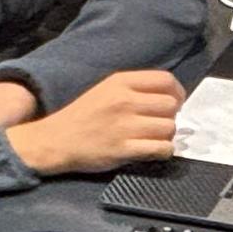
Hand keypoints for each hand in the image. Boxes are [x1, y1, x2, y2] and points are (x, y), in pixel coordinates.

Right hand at [3, 68, 186, 179]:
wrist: (56, 140)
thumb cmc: (82, 115)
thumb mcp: (106, 90)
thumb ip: (134, 88)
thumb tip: (168, 96)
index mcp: (121, 82)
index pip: (166, 80)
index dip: (177, 92)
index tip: (174, 103)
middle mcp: (125, 101)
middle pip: (171, 105)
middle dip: (170, 116)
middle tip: (159, 124)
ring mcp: (125, 126)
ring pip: (169, 128)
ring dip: (167, 135)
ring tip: (153, 138)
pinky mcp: (124, 149)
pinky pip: (161, 149)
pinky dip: (163, 151)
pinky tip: (153, 151)